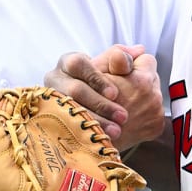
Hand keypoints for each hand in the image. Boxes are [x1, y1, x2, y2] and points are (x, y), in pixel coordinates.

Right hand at [45, 45, 163, 150]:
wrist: (83, 119)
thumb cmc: (97, 83)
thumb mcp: (106, 67)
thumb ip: (120, 57)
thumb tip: (140, 51)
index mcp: (68, 62)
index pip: (79, 63)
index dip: (99, 79)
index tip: (114, 94)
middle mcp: (54, 78)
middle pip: (76, 90)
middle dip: (101, 104)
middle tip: (123, 117)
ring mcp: (52, 101)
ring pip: (72, 110)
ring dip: (99, 121)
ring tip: (117, 131)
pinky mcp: (53, 120)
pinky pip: (71, 129)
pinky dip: (94, 132)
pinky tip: (107, 139)